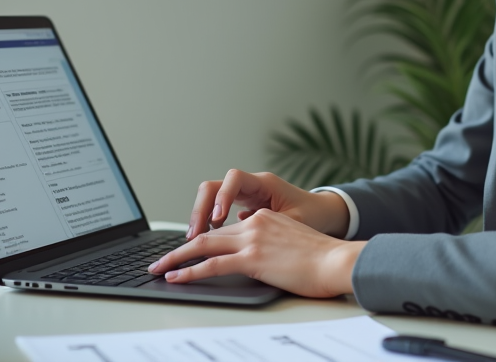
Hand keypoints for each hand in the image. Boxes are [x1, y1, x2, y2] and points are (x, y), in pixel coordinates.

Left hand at [149, 209, 365, 297]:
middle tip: (159, 261)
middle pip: (207, 234)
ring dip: (175, 258)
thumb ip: (272, 243)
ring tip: (158, 269)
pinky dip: (189, 271)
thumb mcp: (292, 242)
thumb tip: (261, 256)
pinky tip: (176, 277)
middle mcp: (254, 223)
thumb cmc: (322, 259)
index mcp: (264, 218)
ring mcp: (252, 239)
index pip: (225, 229)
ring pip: (202, 245)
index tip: (187, 252)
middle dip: (179, 248)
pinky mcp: (252, 258)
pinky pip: (211, 264)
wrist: (337, 260)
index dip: (202, 241)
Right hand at [186, 169, 348, 239]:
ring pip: (212, 198)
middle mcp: (252, 186)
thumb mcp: (295, 221)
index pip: (234, 179)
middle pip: (214, 187)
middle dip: (200, 210)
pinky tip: (207, 241)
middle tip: (193, 236)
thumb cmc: (314, 215)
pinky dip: (210, 224)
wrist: (324, 213)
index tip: (216, 220)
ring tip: (193, 241)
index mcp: (265, 183)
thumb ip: (273, 227)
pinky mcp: (244, 206)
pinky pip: (219, 209)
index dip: (222, 197)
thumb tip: (250, 239)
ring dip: (200, 218)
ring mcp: (246, 195)